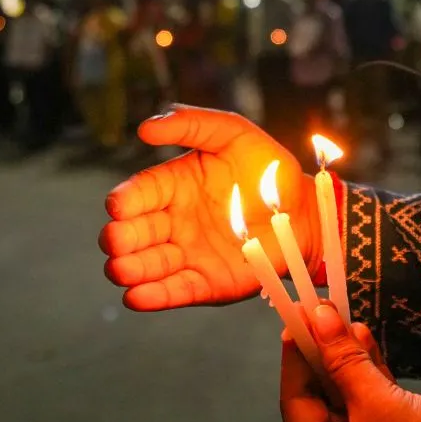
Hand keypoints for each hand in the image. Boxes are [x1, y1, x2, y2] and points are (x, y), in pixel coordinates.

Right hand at [101, 105, 320, 310]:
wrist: (305, 211)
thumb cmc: (268, 169)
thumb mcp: (233, 133)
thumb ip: (192, 124)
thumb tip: (145, 129)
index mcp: (173, 185)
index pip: (140, 193)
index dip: (126, 200)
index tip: (117, 205)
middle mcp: (173, 222)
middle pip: (135, 232)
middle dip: (120, 238)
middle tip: (116, 240)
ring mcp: (188, 254)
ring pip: (148, 265)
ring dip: (130, 270)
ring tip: (121, 270)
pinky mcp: (206, 282)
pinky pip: (176, 291)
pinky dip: (155, 296)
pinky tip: (137, 297)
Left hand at [282, 305, 420, 421]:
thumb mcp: (382, 405)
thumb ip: (347, 362)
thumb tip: (320, 320)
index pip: (296, 403)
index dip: (297, 356)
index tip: (297, 316)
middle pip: (321, 403)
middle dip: (325, 356)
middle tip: (325, 312)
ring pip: (351, 405)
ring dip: (351, 365)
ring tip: (350, 323)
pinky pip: (378, 413)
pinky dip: (375, 382)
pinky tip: (373, 349)